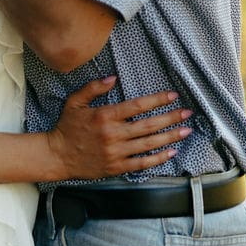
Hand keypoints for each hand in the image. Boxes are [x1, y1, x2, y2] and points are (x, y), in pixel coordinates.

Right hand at [46, 77, 192, 179]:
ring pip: (149, 144)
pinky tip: (171, 152)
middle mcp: (113, 134)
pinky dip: (158, 158)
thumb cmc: (66, 127)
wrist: (57, 156)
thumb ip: (93, 88)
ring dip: (170, 137)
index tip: (172, 95)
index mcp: (104, 116)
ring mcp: (116, 152)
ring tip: (185, 131)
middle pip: (148, 125)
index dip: (157, 100)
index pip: (137, 106)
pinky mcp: (117, 167)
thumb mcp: (74, 102)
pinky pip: (142, 163)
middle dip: (171, 117)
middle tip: (187, 113)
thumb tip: (112, 78)